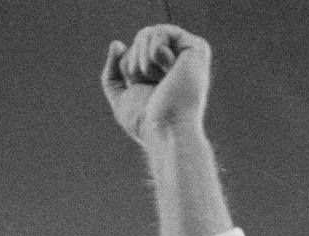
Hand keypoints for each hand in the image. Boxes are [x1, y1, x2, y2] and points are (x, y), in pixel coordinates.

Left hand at [101, 25, 210, 145]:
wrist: (166, 131)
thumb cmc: (146, 123)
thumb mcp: (120, 98)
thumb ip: (112, 72)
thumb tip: (117, 43)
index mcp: (162, 73)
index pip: (131, 52)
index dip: (128, 70)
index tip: (143, 92)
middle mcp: (176, 63)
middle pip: (139, 41)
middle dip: (134, 64)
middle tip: (152, 87)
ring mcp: (188, 56)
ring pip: (147, 34)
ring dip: (143, 62)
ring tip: (161, 81)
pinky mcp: (196, 49)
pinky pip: (160, 31)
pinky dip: (154, 52)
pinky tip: (169, 70)